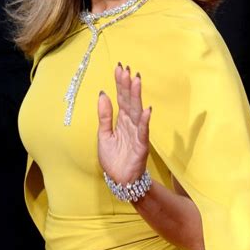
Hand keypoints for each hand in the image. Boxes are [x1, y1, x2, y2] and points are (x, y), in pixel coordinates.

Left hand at [97, 63, 150, 183]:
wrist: (120, 181)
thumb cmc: (113, 158)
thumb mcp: (103, 135)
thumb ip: (104, 115)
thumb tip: (102, 93)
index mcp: (121, 121)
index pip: (121, 98)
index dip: (120, 84)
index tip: (119, 68)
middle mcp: (130, 124)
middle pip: (129, 101)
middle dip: (128, 85)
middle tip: (127, 69)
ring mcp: (137, 134)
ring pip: (137, 112)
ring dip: (137, 97)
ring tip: (136, 81)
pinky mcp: (141, 146)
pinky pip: (143, 132)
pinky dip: (144, 121)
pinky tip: (146, 110)